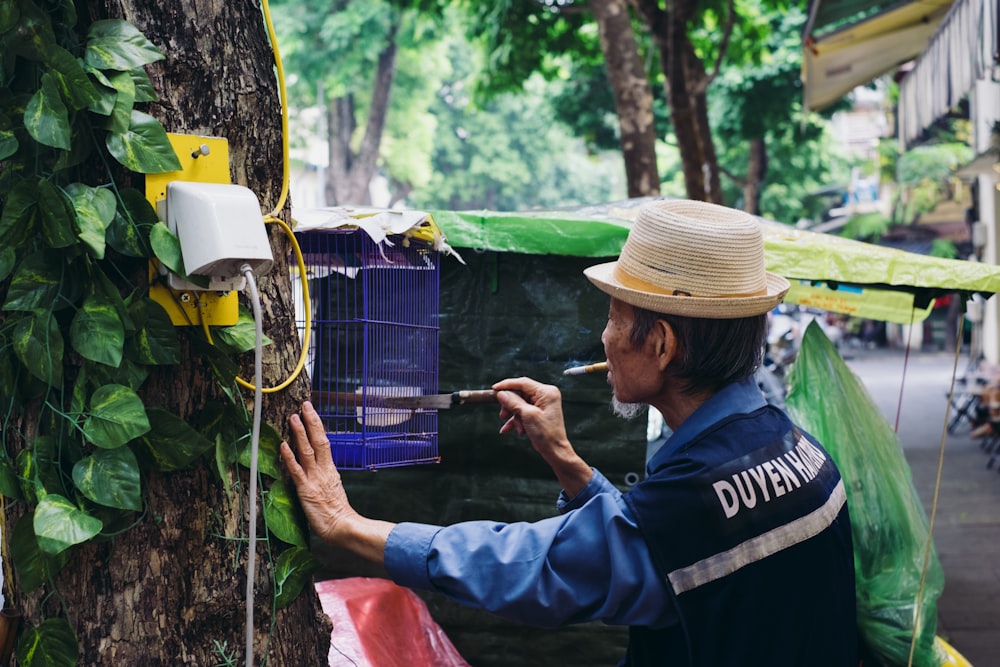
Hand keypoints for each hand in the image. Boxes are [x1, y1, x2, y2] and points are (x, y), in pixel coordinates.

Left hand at [280, 402, 355, 546]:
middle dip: (311, 421)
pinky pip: (297, 471)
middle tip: (305, 405)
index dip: (317, 426)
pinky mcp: (306, 490)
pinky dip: (290, 457)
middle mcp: (323, 470)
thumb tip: (325, 473)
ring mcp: (314, 479)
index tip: (311, 412)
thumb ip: (328, 480)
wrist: (343, 527)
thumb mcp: (334, 491)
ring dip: (299, 433)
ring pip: (307, 451)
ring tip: (293, 418)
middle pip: (318, 440)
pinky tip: (283, 446)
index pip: (324, 442)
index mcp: (330, 470)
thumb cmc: (339, 515)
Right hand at [492, 377, 591, 496]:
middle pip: (519, 394)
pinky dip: (515, 421)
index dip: (507, 385)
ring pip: (518, 404)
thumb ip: (514, 402)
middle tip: (503, 415)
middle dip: (510, 405)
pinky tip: (508, 429)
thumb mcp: (528, 416)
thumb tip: (501, 394)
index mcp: (546, 392)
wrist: (554, 451)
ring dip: (514, 416)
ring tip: (516, 427)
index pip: (523, 383)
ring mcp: (541, 404)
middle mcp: (545, 396)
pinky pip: (522, 412)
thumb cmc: (547, 434)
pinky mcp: (537, 413)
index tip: (494, 389)